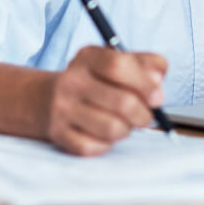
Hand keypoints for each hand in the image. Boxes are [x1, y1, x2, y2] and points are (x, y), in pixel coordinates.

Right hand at [45, 46, 167, 155]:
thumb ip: (145, 63)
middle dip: (144, 114)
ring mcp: (62, 108)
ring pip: (112, 128)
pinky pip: (95, 147)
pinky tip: (105, 135)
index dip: (144, 83)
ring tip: (125, 124)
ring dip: (127, 130)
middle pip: (122, 102)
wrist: (45, 98)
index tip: (158, 97)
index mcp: (88, 57)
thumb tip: (158, 79)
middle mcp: (71, 80)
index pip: (118, 66)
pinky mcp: (58, 133)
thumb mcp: (115, 61)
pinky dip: (107, 144)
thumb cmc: (94, 80)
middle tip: (146, 116)